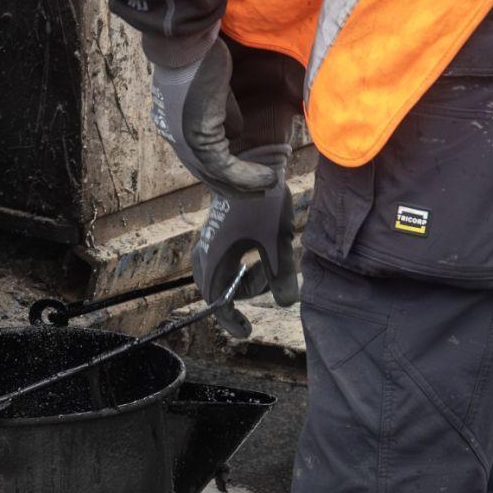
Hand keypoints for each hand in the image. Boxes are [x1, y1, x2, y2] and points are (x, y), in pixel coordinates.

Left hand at [147, 31, 278, 195]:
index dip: (222, 172)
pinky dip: (247, 175)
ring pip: (217, 174)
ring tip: (269, 185)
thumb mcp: (213, 88)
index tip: (243, 180)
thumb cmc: (199, 53)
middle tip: (258, 193)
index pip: (198, 158)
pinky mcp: (199, 136)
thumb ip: (223, 112)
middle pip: (206, 173)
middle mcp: (176, 136)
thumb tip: (236, 131)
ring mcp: (185, 139)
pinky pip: (225, 166)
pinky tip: (267, 177)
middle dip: (234, 187)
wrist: (186, 42)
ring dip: (246, 184)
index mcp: (174, 124)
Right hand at [193, 146, 299, 340]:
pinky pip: (220, 259)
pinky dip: (237, 265)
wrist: (253, 162)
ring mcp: (209, 240)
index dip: (231, 321)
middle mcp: (206, 251)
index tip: (247, 331)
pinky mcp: (216, 230)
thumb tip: (285, 303)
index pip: (217, 302)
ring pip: (218, 274)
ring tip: (265, 265)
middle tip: (267, 284)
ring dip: (241, 278)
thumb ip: (281, 274)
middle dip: (240, 295)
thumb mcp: (278, 241)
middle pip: (216, 290)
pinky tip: (257, 252)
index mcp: (217, 257)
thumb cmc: (263, 202)